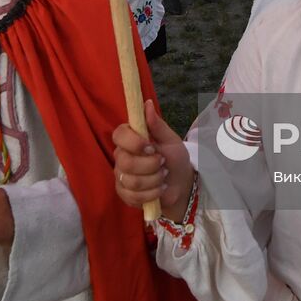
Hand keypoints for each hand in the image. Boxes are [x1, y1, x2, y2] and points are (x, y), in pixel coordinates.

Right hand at [112, 99, 193, 218]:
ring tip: (163, 176)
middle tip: (163, 164)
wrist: (181, 184)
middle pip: (125, 162)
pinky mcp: (124, 194)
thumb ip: (157, 124)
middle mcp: (121, 155)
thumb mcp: (171, 140)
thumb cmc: (174, 158)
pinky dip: (151, 193)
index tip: (151, 147)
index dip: (133, 142)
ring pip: (131, 181)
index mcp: (130, 138)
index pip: (119, 135)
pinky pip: (133, 196)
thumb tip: (147, 104)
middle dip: (150, 166)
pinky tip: (159, 189)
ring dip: (154, 180)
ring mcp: (121, 176)